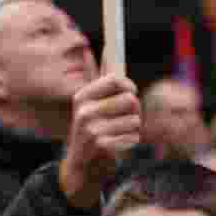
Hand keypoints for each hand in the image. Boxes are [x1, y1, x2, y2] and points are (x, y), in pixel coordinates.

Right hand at [59, 74, 141, 208]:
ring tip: (121, 134)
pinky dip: (131, 142)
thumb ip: (102, 79)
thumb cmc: (90, 130)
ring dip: (134, 128)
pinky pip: (133, 137)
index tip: (131, 92)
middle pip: (130, 100)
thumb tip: (109, 47)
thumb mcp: (90, 104)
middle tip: (127, 118)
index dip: (129, 85)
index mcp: (82, 97)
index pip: (115, 79)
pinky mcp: (103, 147)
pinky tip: (119, 145)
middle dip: (134, 110)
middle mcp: (84, 111)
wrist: (80, 167)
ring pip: (135, 120)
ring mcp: (92, 130)